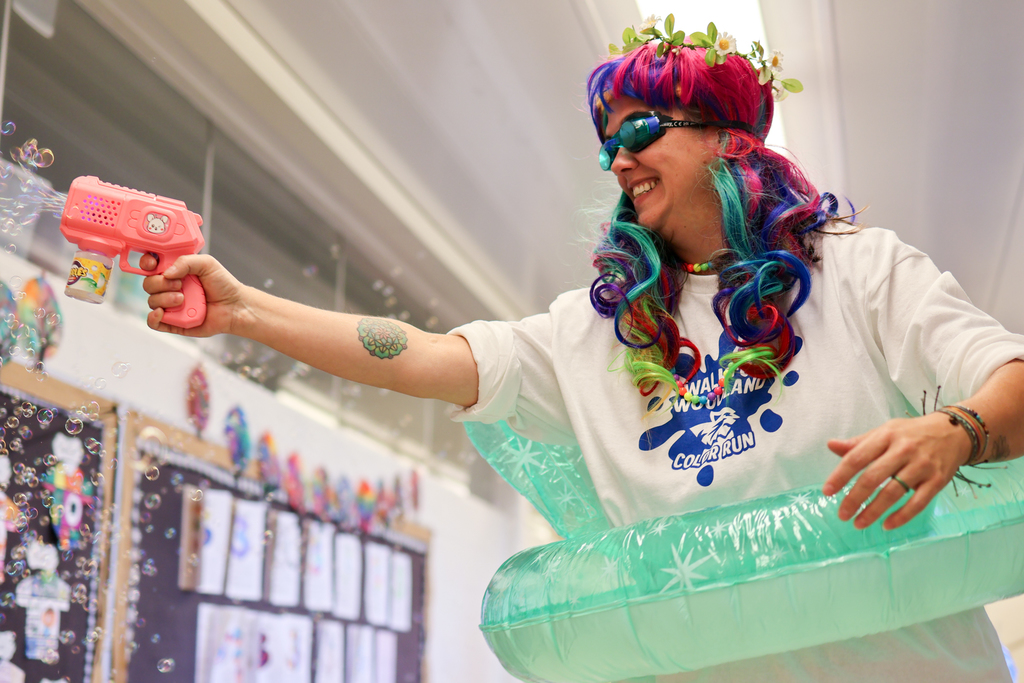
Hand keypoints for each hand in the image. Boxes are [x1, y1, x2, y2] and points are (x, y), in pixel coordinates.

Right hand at [142, 254, 247, 336]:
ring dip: (164, 299)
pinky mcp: (174, 322)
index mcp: (175, 271)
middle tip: (179, 285)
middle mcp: (170, 288)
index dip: (146, 263)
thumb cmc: (223, 284)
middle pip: (148, 284)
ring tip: (182, 299)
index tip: (153, 264)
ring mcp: (171, 305)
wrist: (235, 306)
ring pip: (152, 301)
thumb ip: (186, 262)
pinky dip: (153, 318)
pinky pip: (154, 322)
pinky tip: (162, 313)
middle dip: (160, 283)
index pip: (151, 265)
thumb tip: (166, 273)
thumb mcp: (207, 263)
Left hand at [822, 412, 972, 530]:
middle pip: (873, 477)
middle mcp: (903, 450)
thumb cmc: (911, 434)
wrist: (954, 432)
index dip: (840, 476)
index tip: (827, 491)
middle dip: (854, 499)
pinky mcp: (938, 481)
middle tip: (842, 514)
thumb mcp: (884, 431)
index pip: (857, 457)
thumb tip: (831, 445)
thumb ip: (858, 443)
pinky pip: (917, 503)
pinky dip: (901, 517)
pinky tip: (886, 525)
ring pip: (893, 493)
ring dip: (873, 511)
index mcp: (886, 436)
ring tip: (858, 523)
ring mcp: (922, 466)